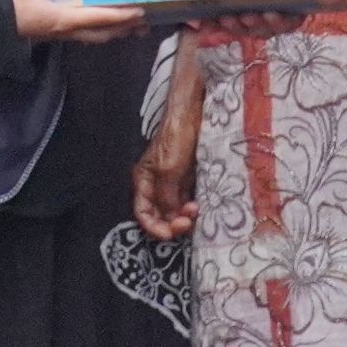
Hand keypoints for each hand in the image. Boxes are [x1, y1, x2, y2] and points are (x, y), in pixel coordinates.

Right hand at [12, 0, 144, 42]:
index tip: (141, 11)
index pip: (101, 18)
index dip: (122, 16)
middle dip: (125, 28)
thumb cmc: (12, 5)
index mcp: (66, 18)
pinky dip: (98, 30)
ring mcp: (63, 34)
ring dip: (114, 32)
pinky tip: (100, 24)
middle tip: (144, 23)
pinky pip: (84, 35)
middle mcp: (69, 30)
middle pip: (104, 33)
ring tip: (129, 27)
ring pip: (95, 37)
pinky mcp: (56, 33)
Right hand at [133, 43, 202, 239]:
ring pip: (175, 209)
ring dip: (185, 215)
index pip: (142, 213)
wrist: (195, 112)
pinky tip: (203, 205)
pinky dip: (193, 206)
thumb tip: (170, 217)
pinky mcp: (187, 176)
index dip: (154, 227)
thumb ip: (166, 197)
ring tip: (198, 209)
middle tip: (189, 221)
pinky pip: (187, 199)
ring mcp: (172, 180)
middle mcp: (155, 183)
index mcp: (143, 180)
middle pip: (159, 214)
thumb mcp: (168, 170)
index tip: (171, 233)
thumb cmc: (177, 137)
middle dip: (172, 222)